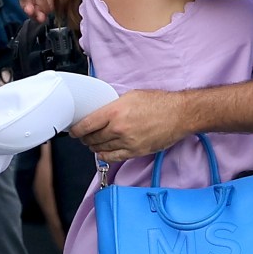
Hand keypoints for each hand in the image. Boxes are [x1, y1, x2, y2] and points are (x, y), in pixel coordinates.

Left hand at [70, 90, 189, 162]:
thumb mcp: (131, 96)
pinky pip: (113, 157)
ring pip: (101, 149)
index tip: (74, 130)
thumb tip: (102, 111)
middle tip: (83, 136)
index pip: (87, 125)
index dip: (77, 130)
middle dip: (85, 138)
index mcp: (115, 111)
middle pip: (92, 138)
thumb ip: (114, 105)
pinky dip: (105, 155)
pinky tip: (103, 152)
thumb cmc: (159, 102)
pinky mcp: (135, 152)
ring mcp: (127, 142)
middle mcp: (119, 128)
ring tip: (93, 142)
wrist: (179, 114)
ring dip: (94, 146)